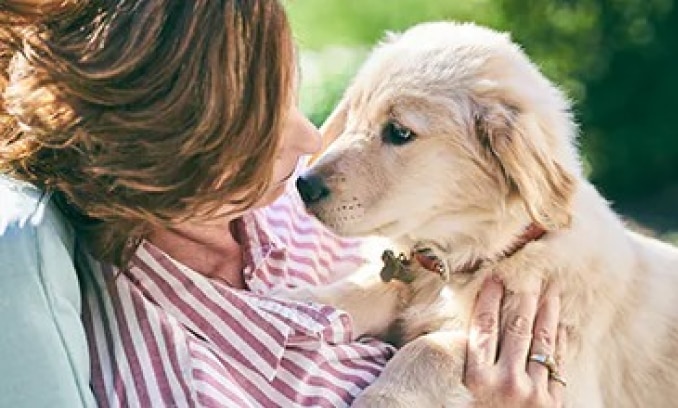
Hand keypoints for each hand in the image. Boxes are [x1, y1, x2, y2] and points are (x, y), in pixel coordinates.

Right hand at [464, 276, 565, 406]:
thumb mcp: (457, 387)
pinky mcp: (552, 405)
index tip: (494, 278)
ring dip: (547, 314)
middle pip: (517, 329)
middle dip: (523, 299)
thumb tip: (461, 322)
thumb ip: (461, 358)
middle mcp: (507, 382)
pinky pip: (558, 367)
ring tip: (551, 293)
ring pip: (542, 343)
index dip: (489, 299)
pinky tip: (559, 328)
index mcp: (477, 377)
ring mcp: (533, 394)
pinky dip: (558, 345)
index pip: (484, 327)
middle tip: (530, 274)